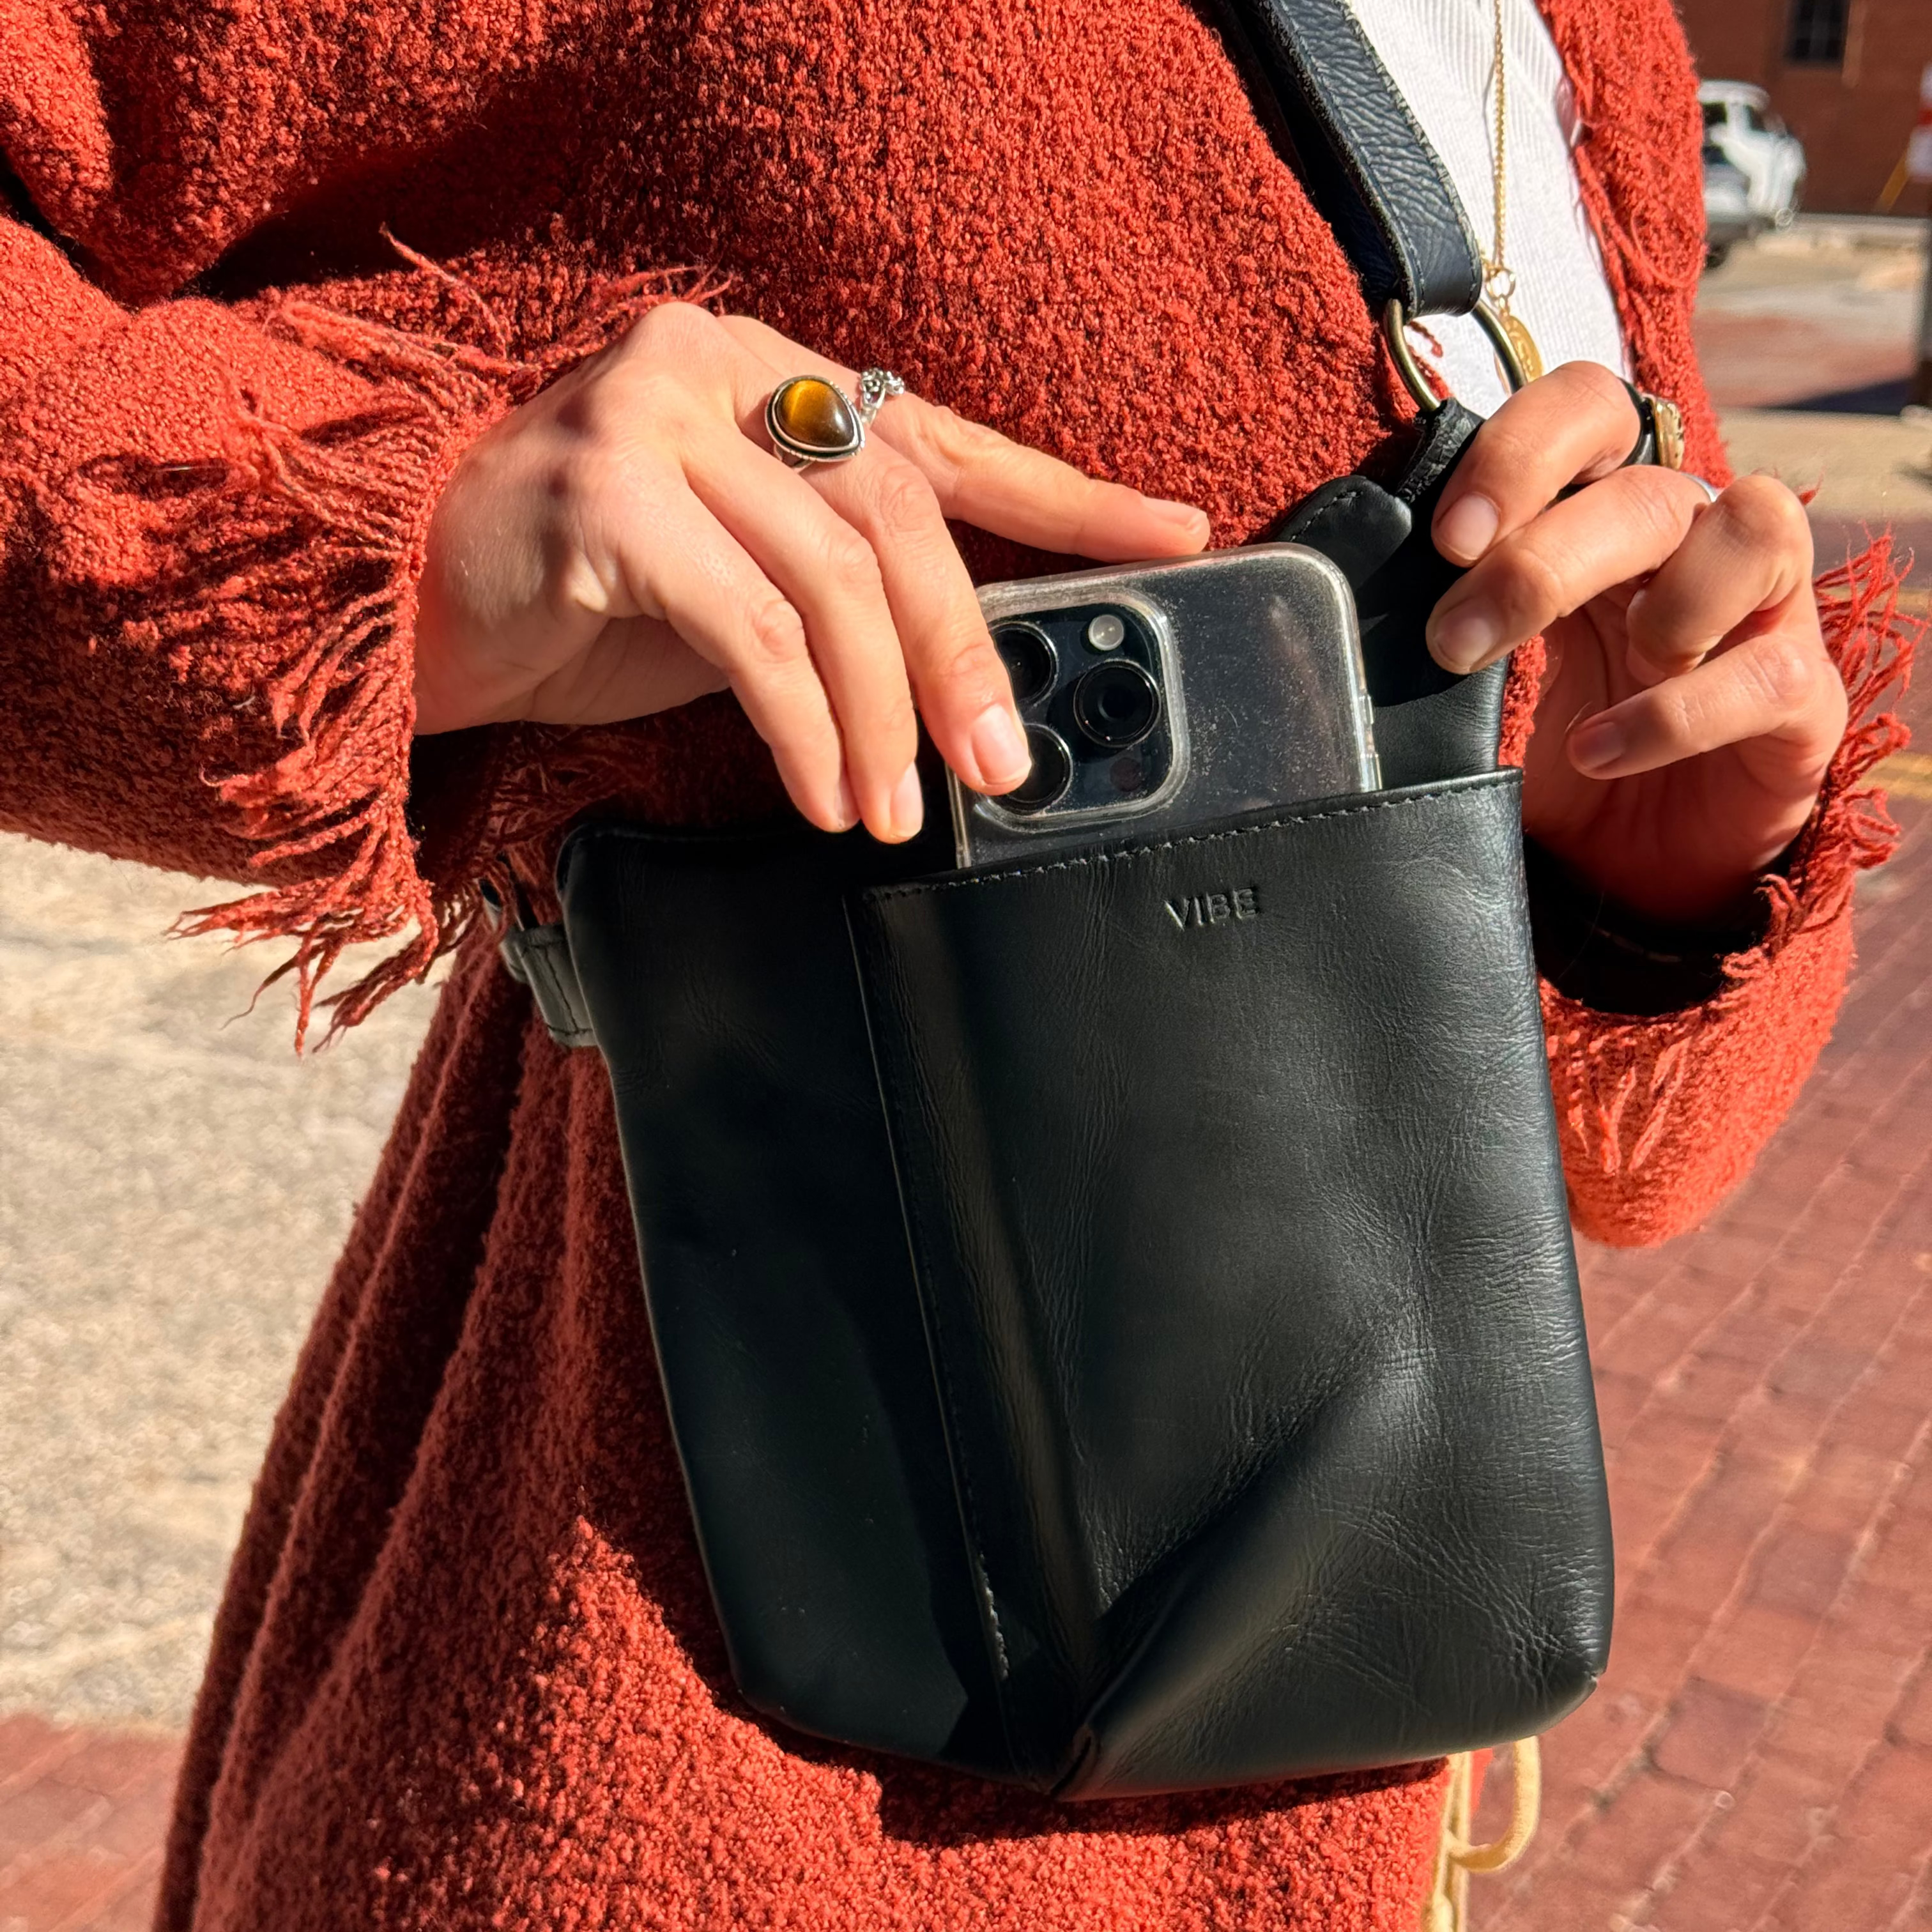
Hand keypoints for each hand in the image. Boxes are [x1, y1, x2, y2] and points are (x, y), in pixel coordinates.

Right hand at [413, 303, 1210, 840]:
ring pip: (828, 577)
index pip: (943, 438)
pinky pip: (745, 628)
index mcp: (771, 376)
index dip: (1066, 495)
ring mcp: (652, 415)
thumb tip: (972, 678)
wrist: (410, 608)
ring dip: (882, 714)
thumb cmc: (586, 598)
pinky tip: (825, 791)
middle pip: (896, 516)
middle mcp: (718, 368)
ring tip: (899, 810)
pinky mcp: (601, 493)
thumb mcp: (742, 584)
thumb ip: (842, 592)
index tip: (1175, 535)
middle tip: (998, 765)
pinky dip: (802, 724)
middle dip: (963, 655)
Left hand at [1424, 362, 1844, 924]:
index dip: (1520, 452)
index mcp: (1603, 510)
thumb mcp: (1488, 677)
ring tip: (1593, 684)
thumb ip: (1446, 623)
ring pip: (1749, 525)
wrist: (1633, 858)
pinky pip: (1765, 672)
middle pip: (1645, 485)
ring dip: (1660, 604)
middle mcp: (1690, 537)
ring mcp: (1761, 607)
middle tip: (1456, 638)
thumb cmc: (1555, 740)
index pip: (1586, 410)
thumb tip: (1341, 621)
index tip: (1445, 539)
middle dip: (1541, 559)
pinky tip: (1601, 752)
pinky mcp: (1802, 693)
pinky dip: (1673, 715)